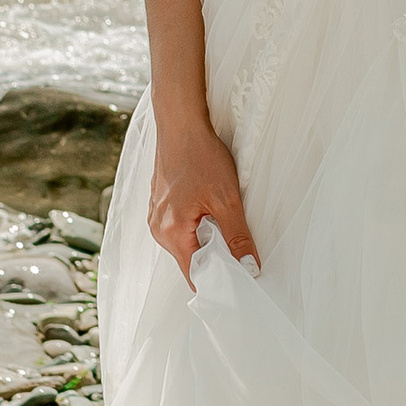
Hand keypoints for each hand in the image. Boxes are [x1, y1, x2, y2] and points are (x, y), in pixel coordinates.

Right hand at [148, 111, 260, 282]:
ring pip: (186, 241)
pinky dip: (197, 224)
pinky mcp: (161, 204)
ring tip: (224, 220)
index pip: (194, 275)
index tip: (238, 280)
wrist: (181, 125)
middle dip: (214, 257)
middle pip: (190, 259)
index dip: (217, 280)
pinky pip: (180, 226)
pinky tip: (210, 207)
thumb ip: (237, 237)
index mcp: (171, 233)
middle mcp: (158, 229)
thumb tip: (249, 267)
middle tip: (239, 247)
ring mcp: (156, 215)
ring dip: (206, 238)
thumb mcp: (227, 200)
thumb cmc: (201, 157)